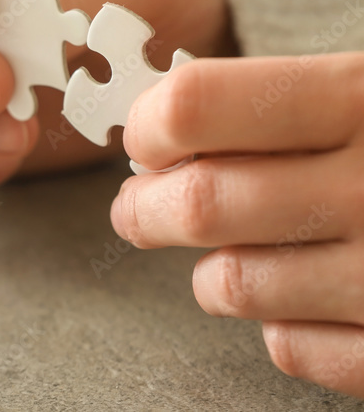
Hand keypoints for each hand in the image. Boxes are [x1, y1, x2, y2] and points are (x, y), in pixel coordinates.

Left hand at [113, 53, 363, 397]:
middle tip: (142, 206)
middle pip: (201, 202)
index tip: (144, 136)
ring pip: (234, 285)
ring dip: (211, 271)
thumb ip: (280, 101)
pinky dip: (281, 324)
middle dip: (148, 208)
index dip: (150, 122)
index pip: (199, 105)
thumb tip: (162, 129)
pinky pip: (294, 347)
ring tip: (227, 250)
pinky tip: (307, 294)